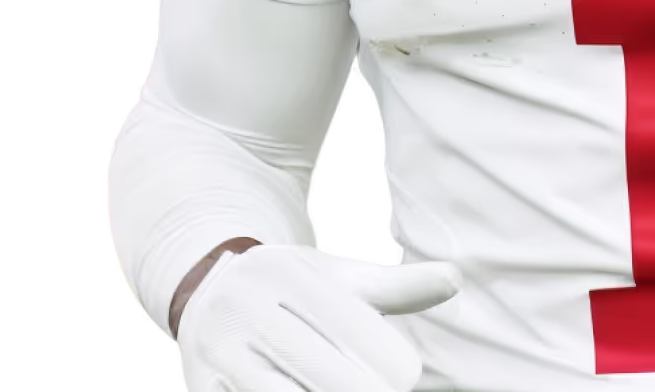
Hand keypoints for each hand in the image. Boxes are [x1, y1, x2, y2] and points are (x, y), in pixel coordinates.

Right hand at [175, 243, 461, 390]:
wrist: (209, 286)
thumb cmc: (294, 288)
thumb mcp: (339, 277)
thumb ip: (394, 286)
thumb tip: (455, 280)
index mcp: (287, 274)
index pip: (341, 320)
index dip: (378, 354)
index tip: (407, 378)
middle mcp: (247, 309)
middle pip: (311, 364)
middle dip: (354, 388)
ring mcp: (218, 352)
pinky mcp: (198, 388)